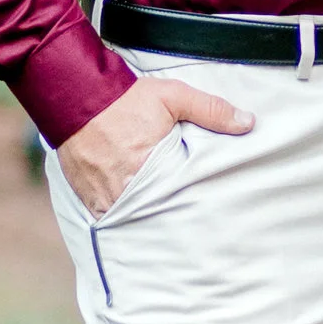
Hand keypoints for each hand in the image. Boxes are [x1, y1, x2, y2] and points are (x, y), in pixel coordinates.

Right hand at [53, 71, 252, 213]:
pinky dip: (122, 216)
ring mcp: (103, 198)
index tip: (206, 211)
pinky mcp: (88, 199)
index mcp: (151, 170)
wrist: (74, 96)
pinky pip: (110, 217)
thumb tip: (248, 123)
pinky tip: (136, 216)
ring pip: (132, 220)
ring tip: (163, 223)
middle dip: (171, 217)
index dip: (193, 206)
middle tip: (190, 227)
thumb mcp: (172, 97)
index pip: (181, 200)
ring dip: (146, 219)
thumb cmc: (125, 99)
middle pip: (157, 215)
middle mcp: (125, 191)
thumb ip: (210, 110)